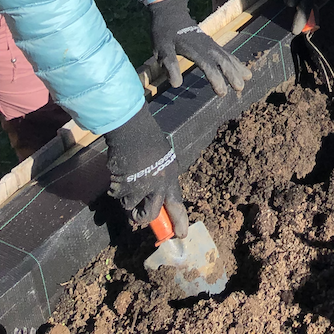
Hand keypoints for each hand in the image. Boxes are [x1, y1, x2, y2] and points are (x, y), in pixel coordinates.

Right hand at [106, 104, 188, 235]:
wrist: (132, 131)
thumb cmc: (148, 142)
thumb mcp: (163, 161)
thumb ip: (160, 180)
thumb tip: (155, 200)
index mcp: (169, 178)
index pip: (177, 204)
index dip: (179, 220)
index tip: (182, 235)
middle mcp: (156, 186)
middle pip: (150, 215)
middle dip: (141, 217)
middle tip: (136, 215)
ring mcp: (139, 188)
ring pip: (129, 206)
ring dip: (126, 198)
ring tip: (127, 180)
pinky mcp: (123, 187)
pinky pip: (118, 196)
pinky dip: (117, 189)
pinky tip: (120, 174)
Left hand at [150, 0, 251, 96]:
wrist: (171, 12)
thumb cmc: (165, 33)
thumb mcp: (161, 49)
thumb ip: (169, 65)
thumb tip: (176, 84)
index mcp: (194, 48)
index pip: (208, 65)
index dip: (216, 79)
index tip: (222, 92)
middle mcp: (206, 45)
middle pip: (222, 60)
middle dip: (232, 74)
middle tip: (241, 88)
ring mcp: (210, 43)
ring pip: (227, 55)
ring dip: (237, 67)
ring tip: (248, 78)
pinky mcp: (211, 42)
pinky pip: (225, 52)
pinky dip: (234, 60)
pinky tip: (240, 67)